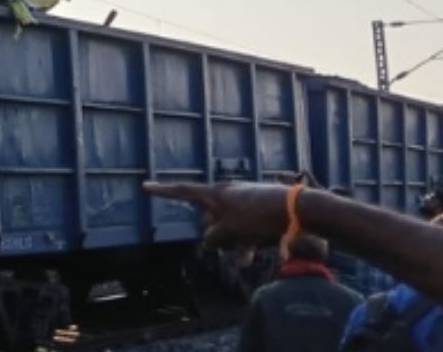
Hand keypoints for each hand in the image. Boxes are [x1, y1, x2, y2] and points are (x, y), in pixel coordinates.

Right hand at [142, 180, 290, 247]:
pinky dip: (248, 240)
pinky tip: (259, 251)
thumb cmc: (257, 217)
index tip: (144, 186)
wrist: (298, 210)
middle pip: (209, 217)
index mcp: (214, 193)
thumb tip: (210, 241)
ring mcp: (244, 201)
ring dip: (235, 243)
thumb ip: (213, 237)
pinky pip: (245, 228)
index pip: (182, 191)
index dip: (162, 191)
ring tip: (248, 257)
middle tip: (230, 244)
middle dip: (216, 234)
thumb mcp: (229, 231)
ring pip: (229, 226)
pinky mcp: (259, 210)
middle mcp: (227, 194)